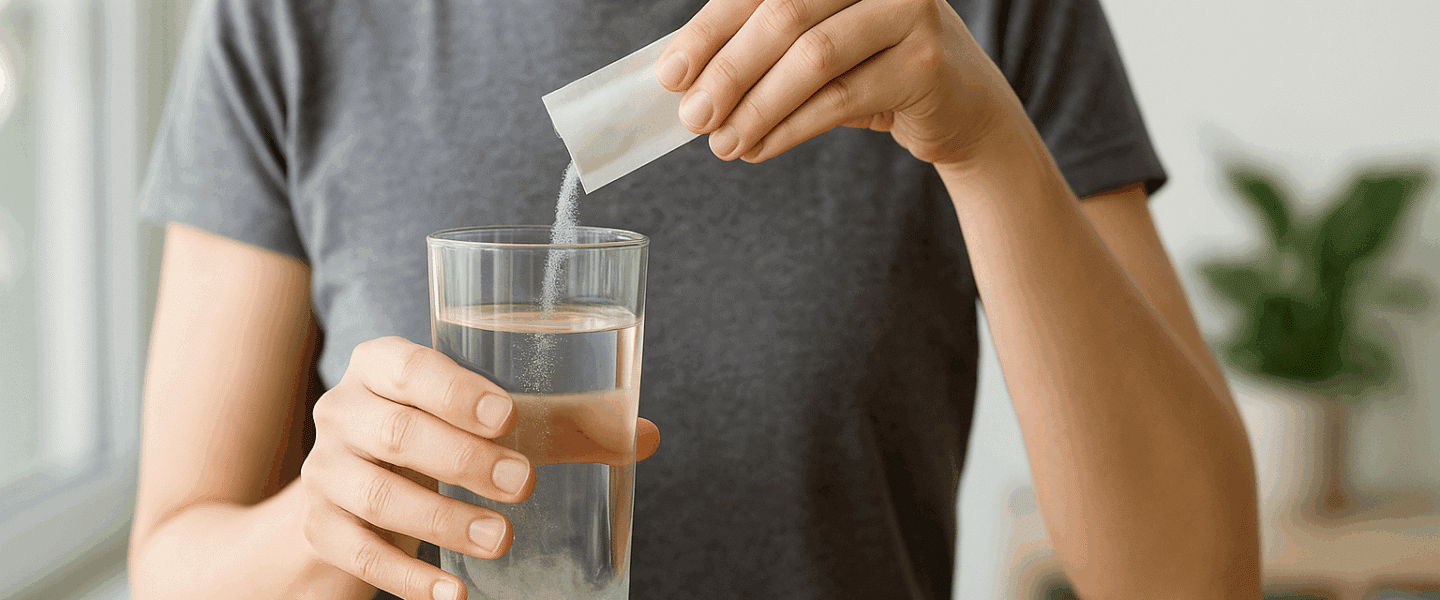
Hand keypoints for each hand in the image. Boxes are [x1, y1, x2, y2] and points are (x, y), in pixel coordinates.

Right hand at [299, 337, 658, 599]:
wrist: (350, 490)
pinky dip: (408, 578)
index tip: (506, 415)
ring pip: (377, 495)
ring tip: (500, 539)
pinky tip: (453, 596)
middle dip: (462, 459)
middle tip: (522, 484)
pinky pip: (359, 554)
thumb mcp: (488, 422)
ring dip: (441, 521)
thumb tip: (646, 436)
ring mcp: (325, 470)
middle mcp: (344, 409)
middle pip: (395, 432)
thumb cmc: (438, 436)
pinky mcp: (320, 527)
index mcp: (383, 365)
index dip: (453, 389)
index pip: (409, 366)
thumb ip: (561, 423)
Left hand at [656, 0, 1022, 166]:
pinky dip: (790, 128)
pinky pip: (841, 98)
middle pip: (784, 15)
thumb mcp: (818, 47)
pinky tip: (758, 148)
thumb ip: (761, 49)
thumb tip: (682, 77)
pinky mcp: (926, 63)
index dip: (709, 29)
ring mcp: (910, 11)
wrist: (963, 111)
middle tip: (691, 116)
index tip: (671, 73)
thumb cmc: (874, 72)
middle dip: (728, 70)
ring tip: (721, 143)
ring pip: (813, 58)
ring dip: (757, 106)